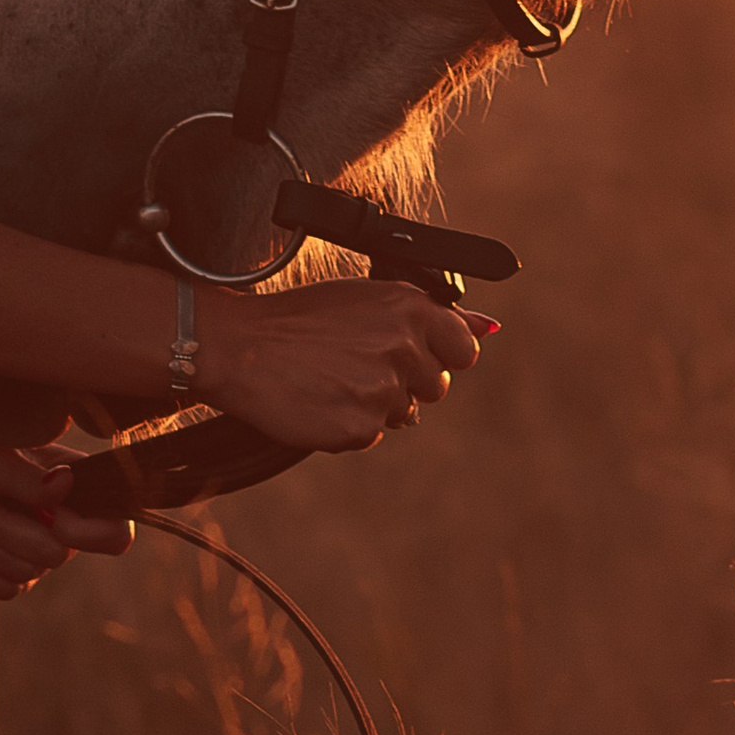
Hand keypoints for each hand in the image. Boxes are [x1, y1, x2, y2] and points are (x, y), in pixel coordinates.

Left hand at [0, 439, 136, 601]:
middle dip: (4, 527)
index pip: (115, 534)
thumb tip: (65, 484)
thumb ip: (29, 478)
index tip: (42, 511)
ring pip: (23, 574)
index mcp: (75, 491)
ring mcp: (34, 554)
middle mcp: (62, 526)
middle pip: (55, 556)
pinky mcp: (4, 574)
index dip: (83, 533)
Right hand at [195, 280, 492, 452]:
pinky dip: (349, 424)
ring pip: (405, 413)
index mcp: (410, 308)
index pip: (464, 348)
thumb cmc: (303, 318)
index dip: (439, 354)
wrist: (242, 348)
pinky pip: (371, 434)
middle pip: (436, 386)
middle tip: (356, 362)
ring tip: (333, 378)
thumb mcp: (370, 300)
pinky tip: (320, 400)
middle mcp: (403, 346)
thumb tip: (491, 326)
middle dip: (405, 380)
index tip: (409, 352)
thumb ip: (435, 315)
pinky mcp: (361, 427)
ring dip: (376, 403)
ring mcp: (383, 390)